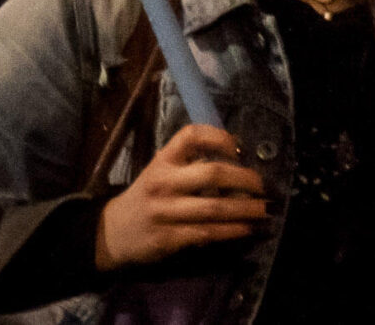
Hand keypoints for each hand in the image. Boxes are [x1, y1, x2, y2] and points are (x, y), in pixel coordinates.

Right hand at [94, 125, 269, 270]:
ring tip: (264, 210)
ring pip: (214, 208)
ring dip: (245, 209)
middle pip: (211, 173)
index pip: (190, 136)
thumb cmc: (146, 197)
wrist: (110, 233)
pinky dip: (231, 231)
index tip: (239, 147)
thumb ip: (189, 163)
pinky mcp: (168, 238)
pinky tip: (246, 229)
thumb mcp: (159, 171)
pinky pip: (207, 232)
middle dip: (244, 178)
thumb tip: (236, 154)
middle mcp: (163, 183)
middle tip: (263, 185)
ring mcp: (165, 212)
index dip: (219, 136)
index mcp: (162, 161)